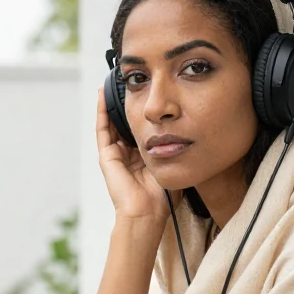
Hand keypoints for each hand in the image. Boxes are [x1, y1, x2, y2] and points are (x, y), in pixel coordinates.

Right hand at [96, 86, 175, 223]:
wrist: (148, 212)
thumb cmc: (164, 196)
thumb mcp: (175, 163)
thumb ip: (178, 147)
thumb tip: (192, 129)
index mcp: (144, 157)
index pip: (143, 128)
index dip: (145, 112)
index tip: (149, 92)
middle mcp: (129, 154)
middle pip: (126, 123)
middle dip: (127, 103)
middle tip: (130, 81)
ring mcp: (116, 155)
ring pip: (112, 122)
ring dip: (111, 103)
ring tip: (112, 81)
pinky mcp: (106, 156)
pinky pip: (103, 129)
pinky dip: (102, 111)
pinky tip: (103, 94)